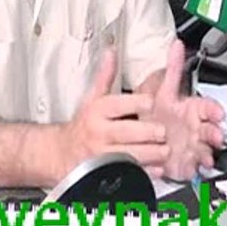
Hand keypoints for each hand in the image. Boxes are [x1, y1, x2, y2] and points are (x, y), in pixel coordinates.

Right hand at [57, 48, 169, 179]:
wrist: (62, 153)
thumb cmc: (83, 124)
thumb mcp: (92, 98)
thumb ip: (105, 76)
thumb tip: (111, 51)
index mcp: (96, 111)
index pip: (116, 104)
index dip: (135, 103)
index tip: (150, 102)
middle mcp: (98, 133)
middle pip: (125, 132)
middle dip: (146, 132)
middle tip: (162, 131)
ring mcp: (101, 156)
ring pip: (128, 155)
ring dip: (149, 154)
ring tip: (165, 150)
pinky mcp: (105, 173)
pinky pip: (126, 174)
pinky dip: (144, 173)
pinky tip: (156, 169)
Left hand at [146, 39, 225, 180]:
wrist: (150, 137)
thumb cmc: (161, 113)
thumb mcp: (163, 90)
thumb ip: (173, 68)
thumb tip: (177, 44)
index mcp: (194, 109)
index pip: (209, 108)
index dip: (214, 110)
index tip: (218, 112)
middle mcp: (197, 128)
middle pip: (212, 131)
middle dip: (216, 134)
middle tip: (216, 136)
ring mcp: (194, 146)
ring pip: (206, 150)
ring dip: (207, 153)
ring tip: (205, 156)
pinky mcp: (188, 163)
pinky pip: (194, 166)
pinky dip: (193, 167)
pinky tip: (191, 167)